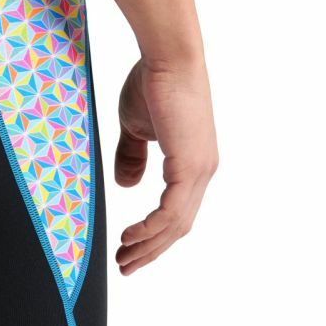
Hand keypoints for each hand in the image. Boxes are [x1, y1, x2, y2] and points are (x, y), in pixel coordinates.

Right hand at [114, 56, 217, 274]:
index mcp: (192, 164)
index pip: (176, 212)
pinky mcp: (190, 166)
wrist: (167, 59)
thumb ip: (132, 158)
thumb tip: (127, 185)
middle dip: (150, 250)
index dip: (153, 235)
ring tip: (124, 259)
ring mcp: (199, 170)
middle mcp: (201, 172)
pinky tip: (131, 237)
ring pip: (175, 224)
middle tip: (125, 266)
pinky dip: (150, 229)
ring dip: (148, 246)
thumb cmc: (152, 85)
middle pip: (178, 226)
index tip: (128, 248)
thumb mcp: (135, 129)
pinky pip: (171, 211)